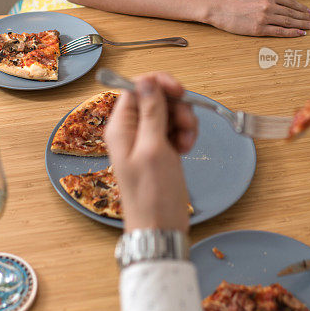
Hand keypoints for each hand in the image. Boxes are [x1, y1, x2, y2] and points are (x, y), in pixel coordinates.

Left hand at [104, 73, 197, 232]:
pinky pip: (175, 129)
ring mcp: (146, 140)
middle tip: (187, 125)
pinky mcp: (161, 150)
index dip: (157, 83)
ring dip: (184, 122)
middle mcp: (131, 130)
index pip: (135, 87)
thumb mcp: (153, 149)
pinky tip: (187, 149)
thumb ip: (150, 113)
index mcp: (121, 126)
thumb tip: (147, 81)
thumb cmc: (152, 194)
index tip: (179, 90)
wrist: (160, 229)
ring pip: (168, 113)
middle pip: (155, 98)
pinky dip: (185, 134)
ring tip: (188, 142)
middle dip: (176, 106)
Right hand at [207, 0, 309, 36]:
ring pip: (289, 22)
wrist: (220, 9)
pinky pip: (279, 31)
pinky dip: (291, 33)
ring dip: (302, 25)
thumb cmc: (236, 3)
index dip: (303, 8)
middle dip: (305, 17)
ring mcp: (264, 17)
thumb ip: (270, 0)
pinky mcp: (259, 28)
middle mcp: (269, 4)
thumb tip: (285, 7)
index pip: (291, 2)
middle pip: (293, 12)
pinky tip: (299, 34)